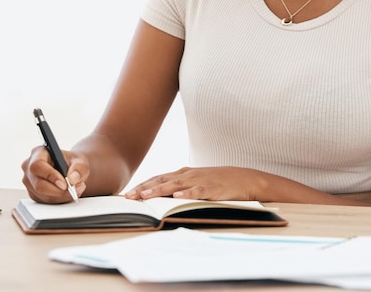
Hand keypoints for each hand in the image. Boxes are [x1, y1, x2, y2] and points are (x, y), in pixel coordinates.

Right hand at [21, 145, 87, 203]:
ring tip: (76, 190)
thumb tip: (72, 179)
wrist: (71, 169)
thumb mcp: (80, 161)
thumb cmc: (73, 162)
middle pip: (38, 184)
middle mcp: (28, 167)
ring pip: (42, 195)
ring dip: (60, 196)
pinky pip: (44, 201)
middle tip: (74, 190)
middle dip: (58, 191)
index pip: (38, 165)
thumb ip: (79, 168)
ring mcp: (29, 181)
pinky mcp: (33, 193)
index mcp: (37, 153)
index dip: (50, 176)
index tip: (64, 184)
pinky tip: (68, 194)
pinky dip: (58, 200)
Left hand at [124, 166, 268, 201]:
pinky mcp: (213, 188)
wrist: (244, 179)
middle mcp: (188, 175)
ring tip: (145, 196)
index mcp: (183, 174)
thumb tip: (159, 197)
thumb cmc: (217, 182)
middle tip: (128, 197)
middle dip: (144, 189)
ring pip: (176, 185)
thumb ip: (179, 186)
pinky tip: (178, 197)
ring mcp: (200, 180)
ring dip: (159, 190)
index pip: (158, 178)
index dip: (142, 185)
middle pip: (162, 181)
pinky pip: (198, 191)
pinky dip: (187, 194)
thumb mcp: (196, 182)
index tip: (126, 194)